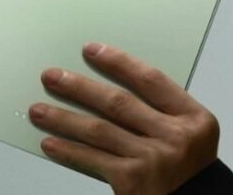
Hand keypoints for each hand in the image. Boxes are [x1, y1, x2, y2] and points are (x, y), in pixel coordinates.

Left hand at [30, 42, 219, 194]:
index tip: (92, 51)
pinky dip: (69, 151)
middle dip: (80, 87)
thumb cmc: (187, 168)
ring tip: (39, 110)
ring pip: (100, 130)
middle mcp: (174, 136)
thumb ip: (160, 111)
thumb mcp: (189, 132)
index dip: (119, 62)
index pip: (151, 80)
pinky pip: (93, 160)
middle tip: (53, 76)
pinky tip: (50, 142)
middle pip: (119, 103)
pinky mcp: (132, 181)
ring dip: (64, 118)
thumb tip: (108, 90)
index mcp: (193, 117)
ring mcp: (152, 159)